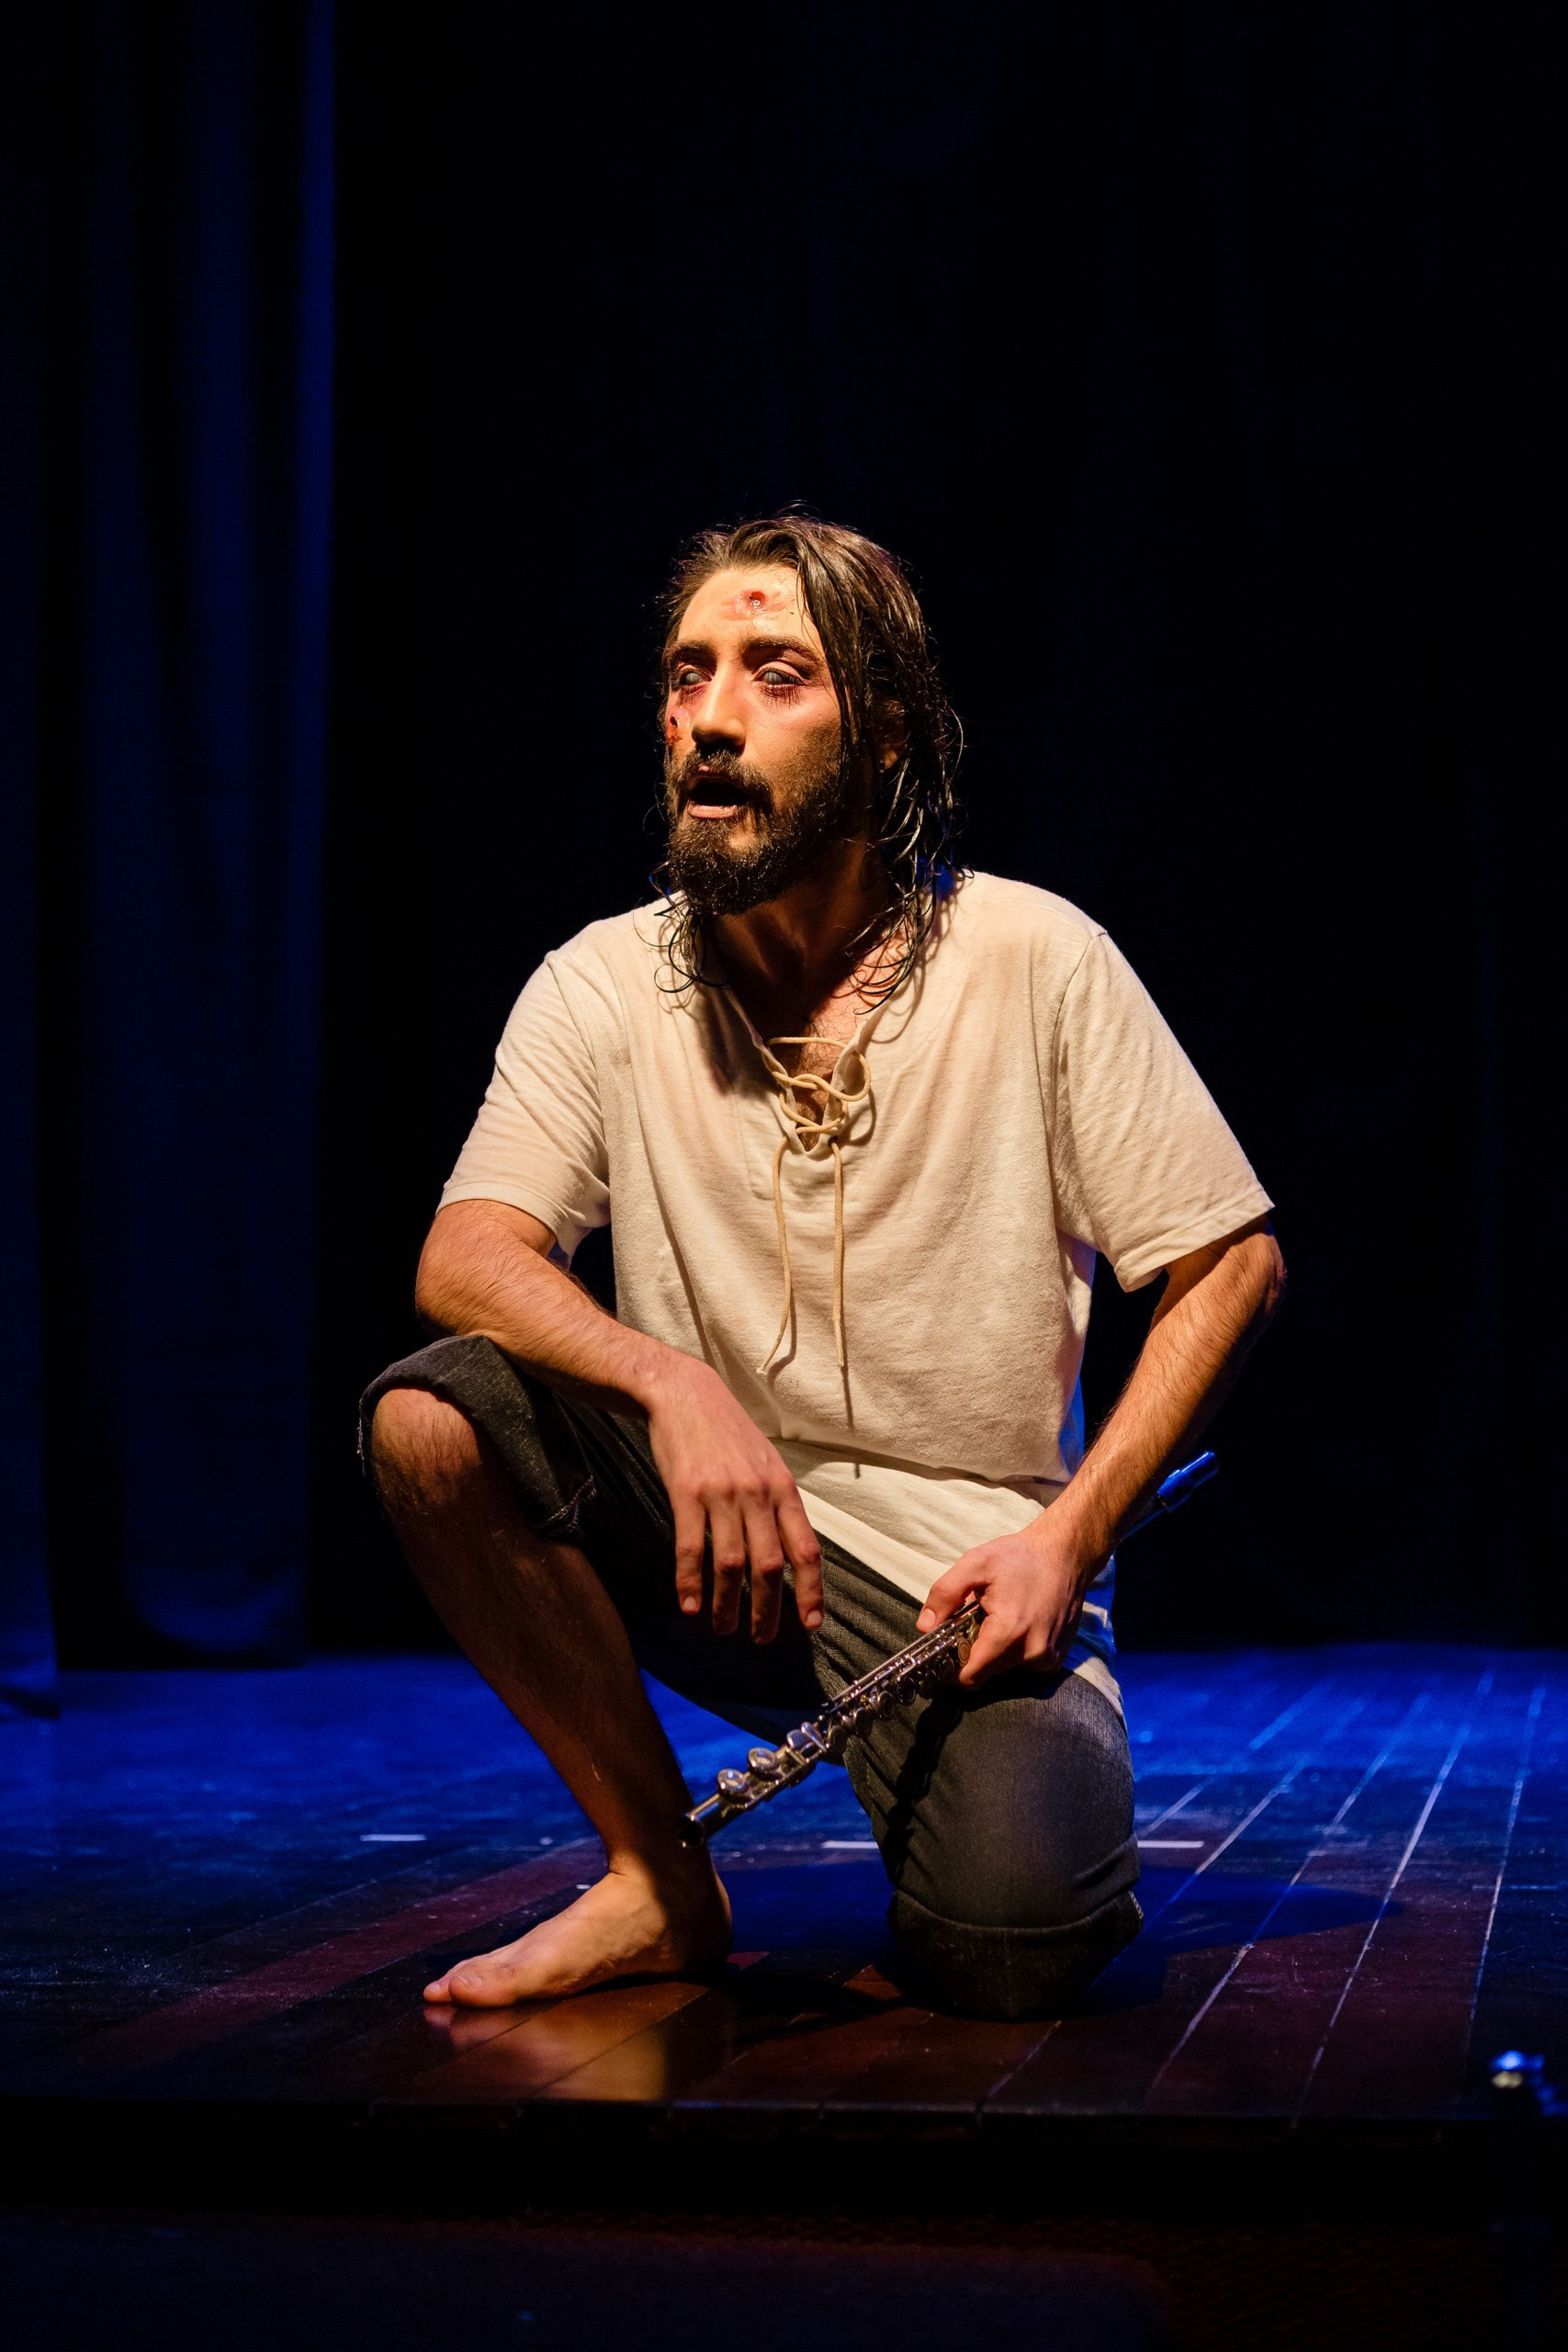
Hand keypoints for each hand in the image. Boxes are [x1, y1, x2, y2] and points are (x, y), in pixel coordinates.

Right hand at [645, 1361, 823, 1641]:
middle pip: (769, 1566)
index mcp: (783, 1489)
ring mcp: (722, 1494)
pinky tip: (689, 1605)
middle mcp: (758, 1494)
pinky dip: (690, 1582)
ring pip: (731, 1564)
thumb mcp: (767, 1462)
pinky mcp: (686, 1493)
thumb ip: (778, 1505)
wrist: (685, 1394)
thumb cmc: (728, 1432)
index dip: (811, 1590)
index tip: (810, 1623)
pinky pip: (691, 1548)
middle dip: (767, 1611)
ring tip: (723, 1628)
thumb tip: (790, 1552)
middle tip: (761, 1639)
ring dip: (727, 1605)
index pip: (805, 1549)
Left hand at [915, 1512, 1102, 1686]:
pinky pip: (1023, 1664)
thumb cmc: (1020, 1556)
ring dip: (995, 1650)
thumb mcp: (975, 1563)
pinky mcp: (1056, 1658)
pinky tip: (1018, 1622)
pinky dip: (1014, 1649)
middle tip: (974, 1623)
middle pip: (986, 1673)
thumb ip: (945, 1594)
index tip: (945, 1652)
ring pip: (1004, 1669)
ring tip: (999, 1617)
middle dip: (973, 1653)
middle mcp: (1032, 1653)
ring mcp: (1048, 1658)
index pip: (970, 1677)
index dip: (951, 1669)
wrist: (1066, 1554)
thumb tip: (925, 1626)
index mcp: (1009, 1633)